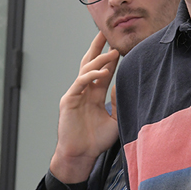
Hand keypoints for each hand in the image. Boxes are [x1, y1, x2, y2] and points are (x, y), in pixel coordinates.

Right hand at [49, 31, 119, 183]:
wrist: (81, 155)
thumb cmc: (96, 141)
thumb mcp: (115, 121)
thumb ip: (118, 103)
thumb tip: (122, 86)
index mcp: (94, 96)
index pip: (102, 72)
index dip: (109, 59)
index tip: (118, 46)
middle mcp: (84, 92)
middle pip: (90, 64)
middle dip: (97, 49)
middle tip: (105, 34)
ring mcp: (75, 95)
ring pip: (85, 71)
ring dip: (98, 60)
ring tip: (111, 52)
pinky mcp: (68, 100)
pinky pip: (79, 84)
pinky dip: (90, 77)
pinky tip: (101, 72)